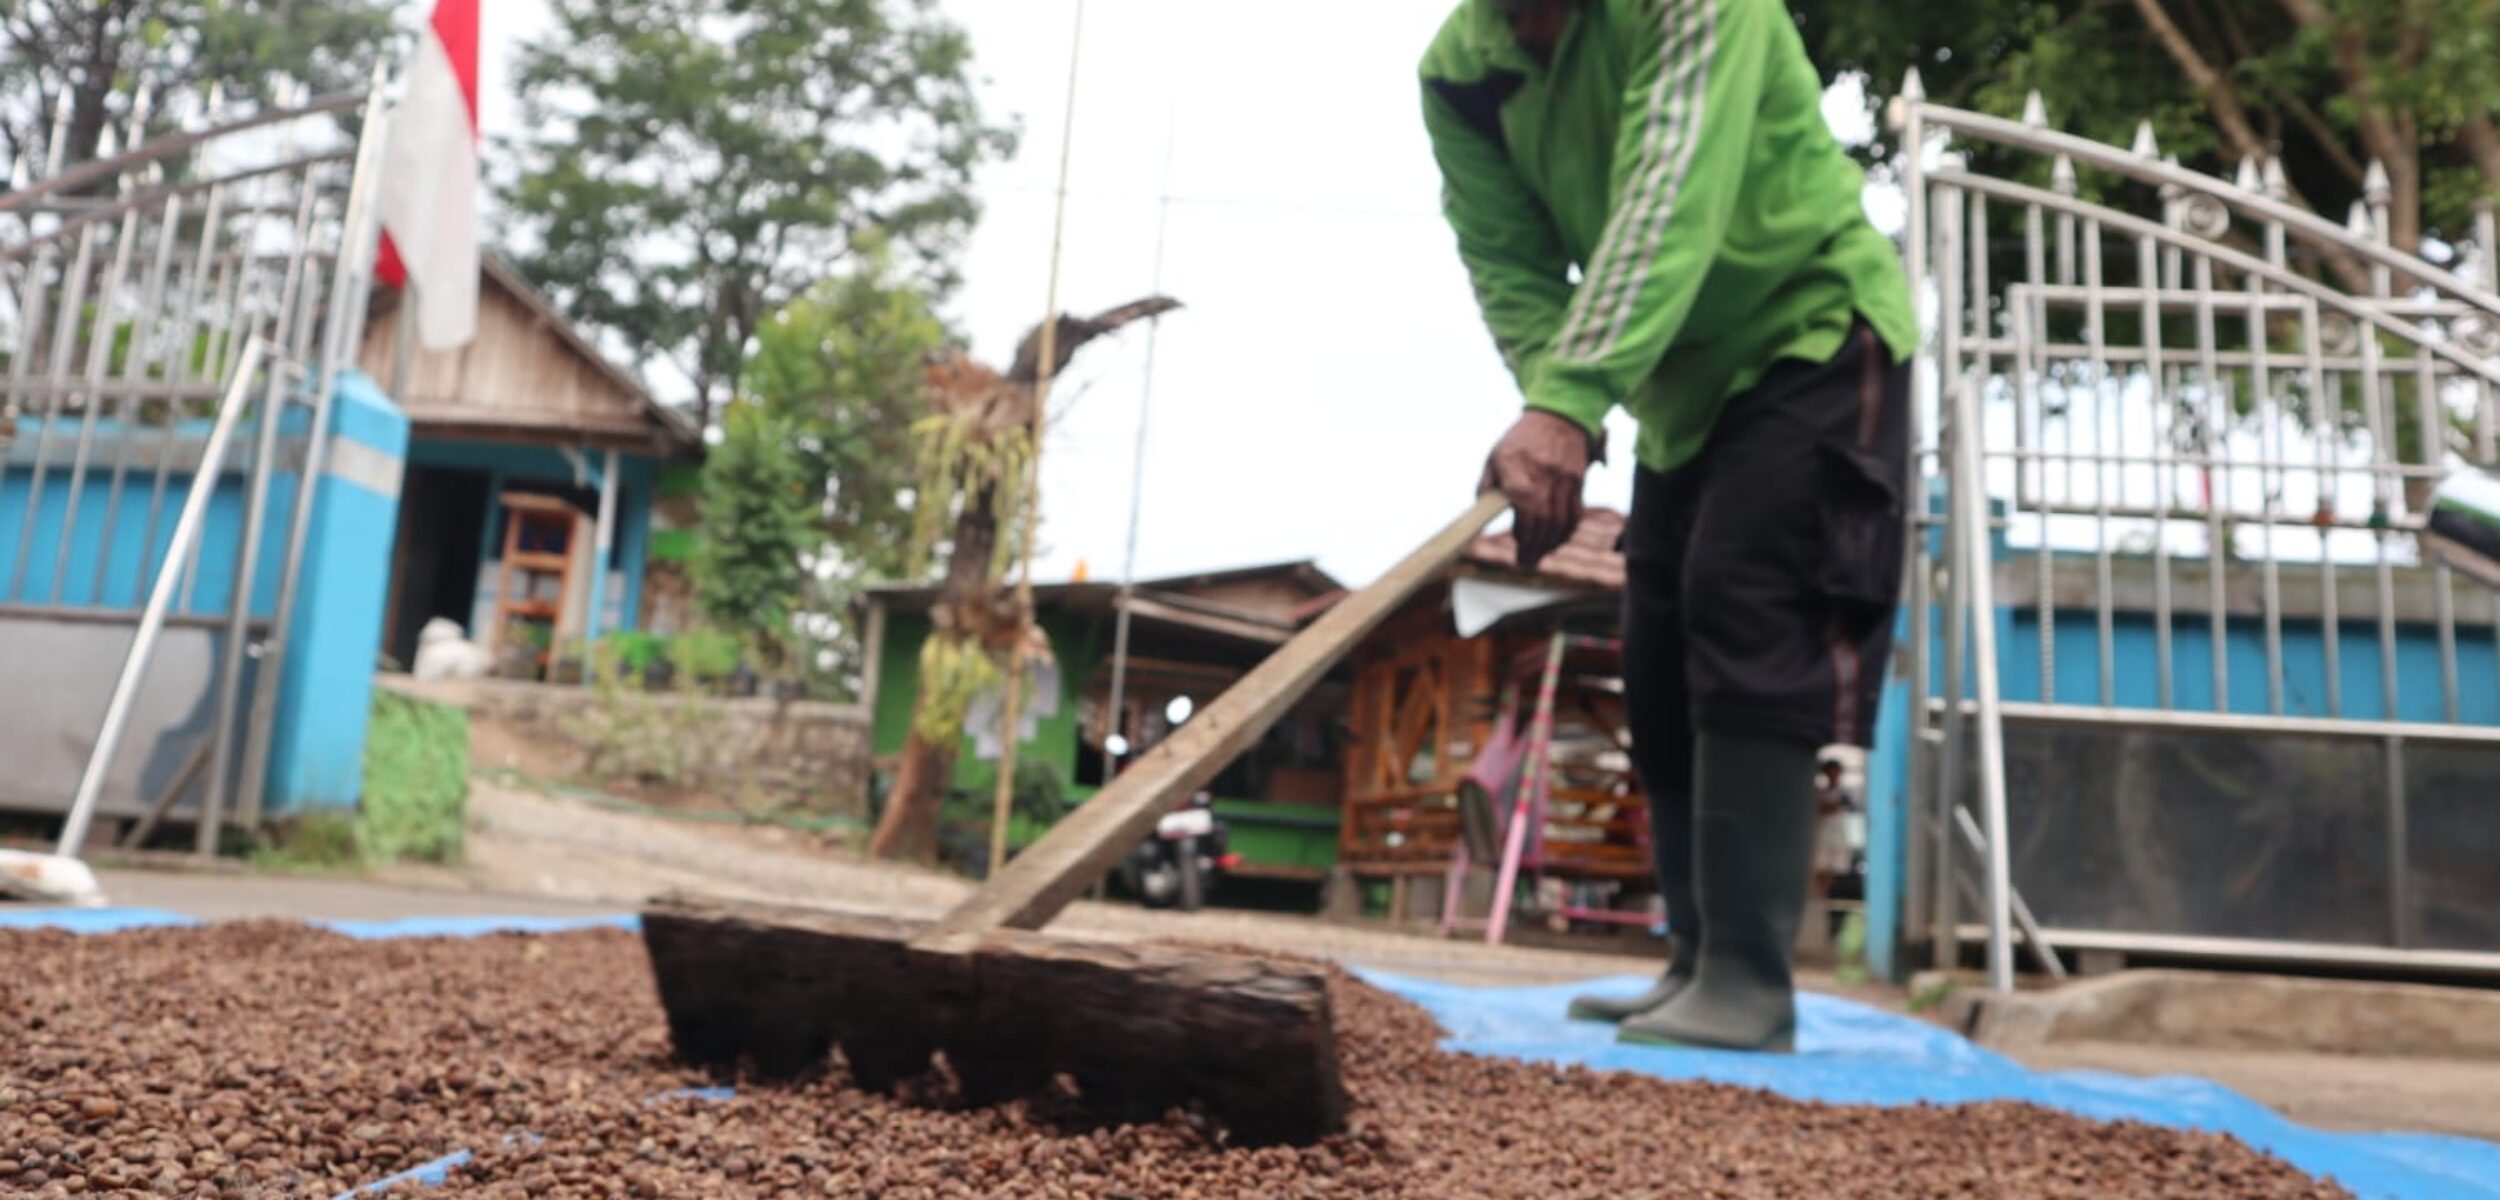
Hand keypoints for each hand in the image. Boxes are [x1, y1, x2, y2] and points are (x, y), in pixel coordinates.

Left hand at [1480, 409, 1588, 570]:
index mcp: (1517, 467)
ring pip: (1561, 521)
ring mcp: (1564, 478)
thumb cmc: (1520, 441)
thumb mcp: (1494, 457)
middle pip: (1543, 519)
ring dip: (1550, 544)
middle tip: (1525, 562)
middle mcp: (1543, 473)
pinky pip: (1575, 514)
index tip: (1517, 546)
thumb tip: (1481, 513)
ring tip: (1538, 555)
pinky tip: (1556, 541)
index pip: (1524, 504)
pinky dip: (1567, 533)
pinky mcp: (1578, 482)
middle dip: (1535, 547)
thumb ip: (1486, 486)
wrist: (1558, 417)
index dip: (1523, 531)